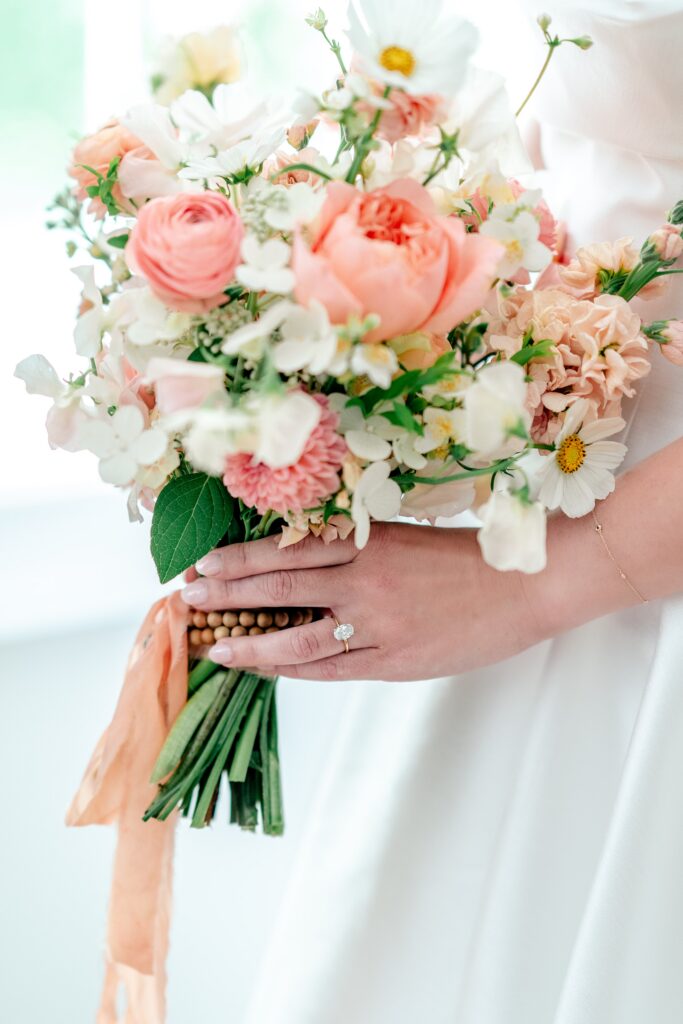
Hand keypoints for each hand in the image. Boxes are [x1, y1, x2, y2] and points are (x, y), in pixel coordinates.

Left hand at [180, 523, 545, 680]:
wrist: (526, 585)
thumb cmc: (467, 559)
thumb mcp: (406, 539)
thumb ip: (358, 551)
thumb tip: (304, 564)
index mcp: (366, 542)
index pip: (285, 550)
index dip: (238, 558)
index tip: (203, 563)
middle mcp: (363, 579)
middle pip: (278, 587)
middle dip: (227, 593)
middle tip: (188, 598)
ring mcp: (377, 624)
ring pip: (297, 637)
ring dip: (250, 643)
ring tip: (215, 646)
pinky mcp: (394, 660)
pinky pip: (332, 669)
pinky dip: (295, 671)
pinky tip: (268, 670)